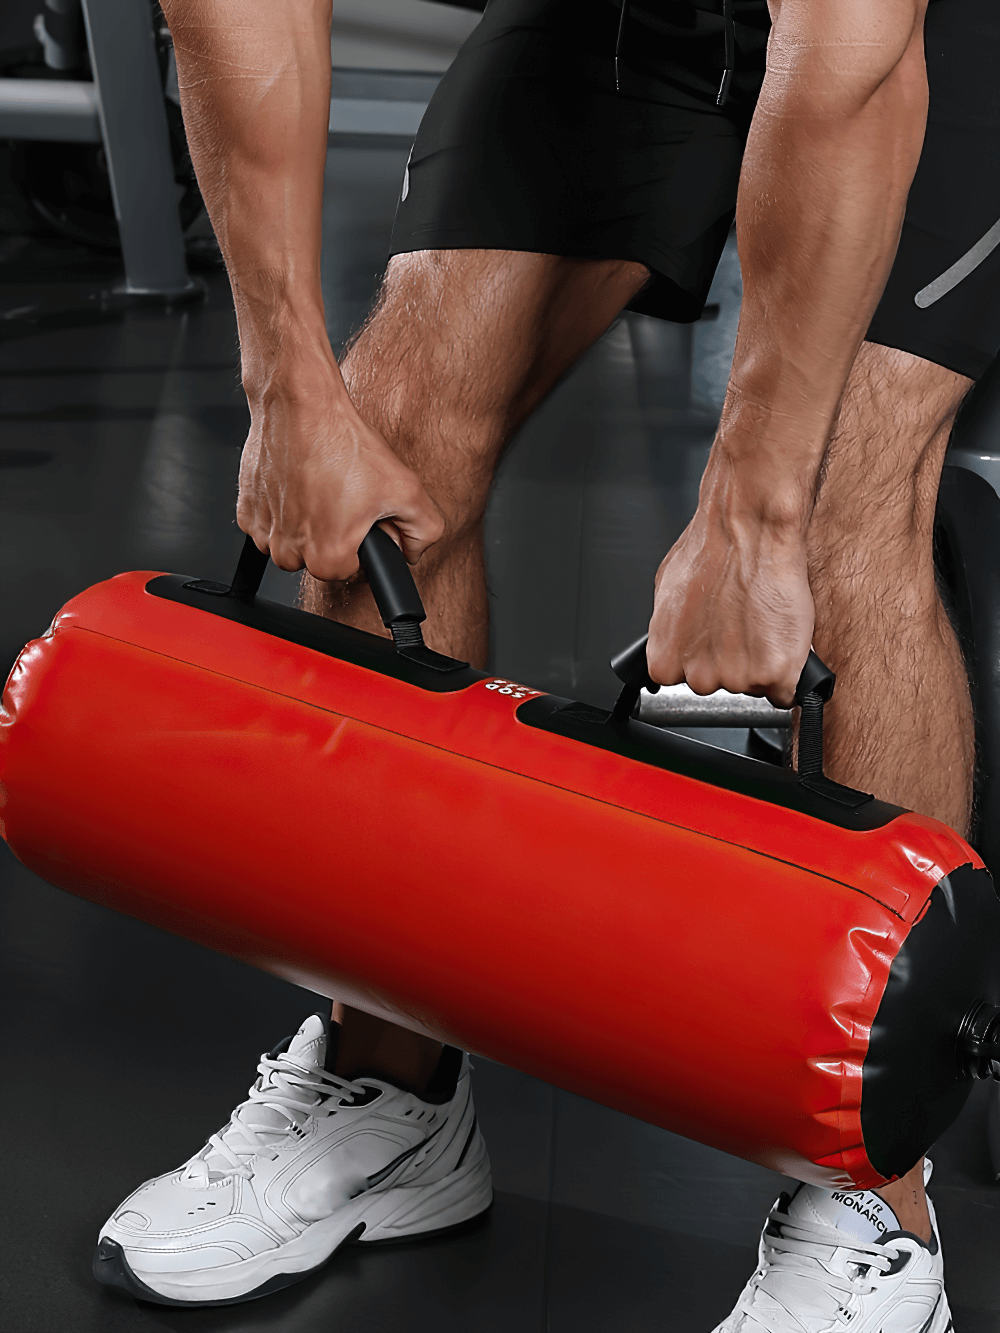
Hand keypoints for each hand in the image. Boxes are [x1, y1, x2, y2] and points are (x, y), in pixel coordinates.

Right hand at [236, 375, 444, 581]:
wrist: (301, 405)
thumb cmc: (342, 444)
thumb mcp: (406, 489)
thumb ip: (423, 530)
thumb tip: (414, 551)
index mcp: (328, 557)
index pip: (351, 571)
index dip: (363, 543)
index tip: (362, 518)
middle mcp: (290, 550)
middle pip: (318, 560)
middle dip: (334, 535)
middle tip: (345, 498)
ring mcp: (264, 530)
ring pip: (291, 543)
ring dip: (307, 524)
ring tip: (323, 487)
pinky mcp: (247, 509)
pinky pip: (269, 523)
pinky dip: (283, 509)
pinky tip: (299, 483)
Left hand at [646, 489, 814, 708]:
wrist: (748, 531)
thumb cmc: (709, 551)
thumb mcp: (666, 595)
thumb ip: (671, 631)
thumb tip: (676, 639)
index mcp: (665, 662)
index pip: (686, 684)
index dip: (706, 658)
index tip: (716, 641)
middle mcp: (697, 677)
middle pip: (722, 687)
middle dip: (733, 661)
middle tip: (742, 625)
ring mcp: (736, 679)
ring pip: (754, 686)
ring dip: (762, 662)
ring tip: (762, 621)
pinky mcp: (775, 674)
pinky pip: (787, 691)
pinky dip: (791, 672)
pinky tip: (783, 640)